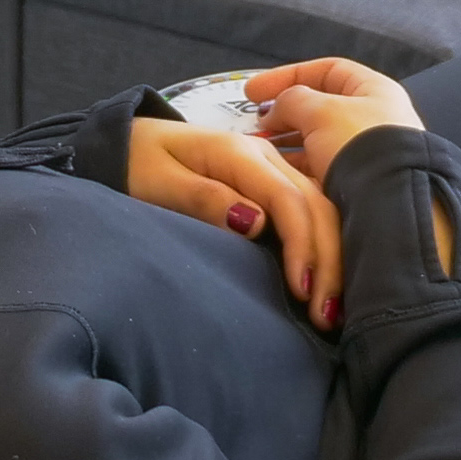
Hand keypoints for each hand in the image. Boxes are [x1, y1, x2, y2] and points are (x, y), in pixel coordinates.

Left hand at [127, 118, 344, 329]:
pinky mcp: (272, 183)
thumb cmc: (137, 166)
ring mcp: (273, 167)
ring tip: (333, 308)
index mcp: (239, 153)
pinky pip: (309, 211)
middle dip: (328, 261)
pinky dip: (322, 244)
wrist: (128, 143)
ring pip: (321, 208)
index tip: (303, 293)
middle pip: (316, 205)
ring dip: (332, 256)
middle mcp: (266, 156)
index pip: (288, 199)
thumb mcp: (158, 182)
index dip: (303, 246)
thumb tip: (257, 224)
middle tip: (327, 316)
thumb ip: (205, 200)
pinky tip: (326, 280)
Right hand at [250, 57, 420, 171]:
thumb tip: (275, 108)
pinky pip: (323, 167)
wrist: (390, 205)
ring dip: (289, 141)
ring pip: (319, 139)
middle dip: (285, 113)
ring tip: (262, 148)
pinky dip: (300, 166)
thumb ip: (292, 100)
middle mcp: (376, 118)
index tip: (256, 90)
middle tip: (258, 123)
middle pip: (321, 106)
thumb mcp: (320, 112)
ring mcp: (369, 152)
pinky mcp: (360, 182)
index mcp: (375, 90)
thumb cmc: (364, 149)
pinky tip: (279, 171)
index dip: (288, 76)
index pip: (326, 70)